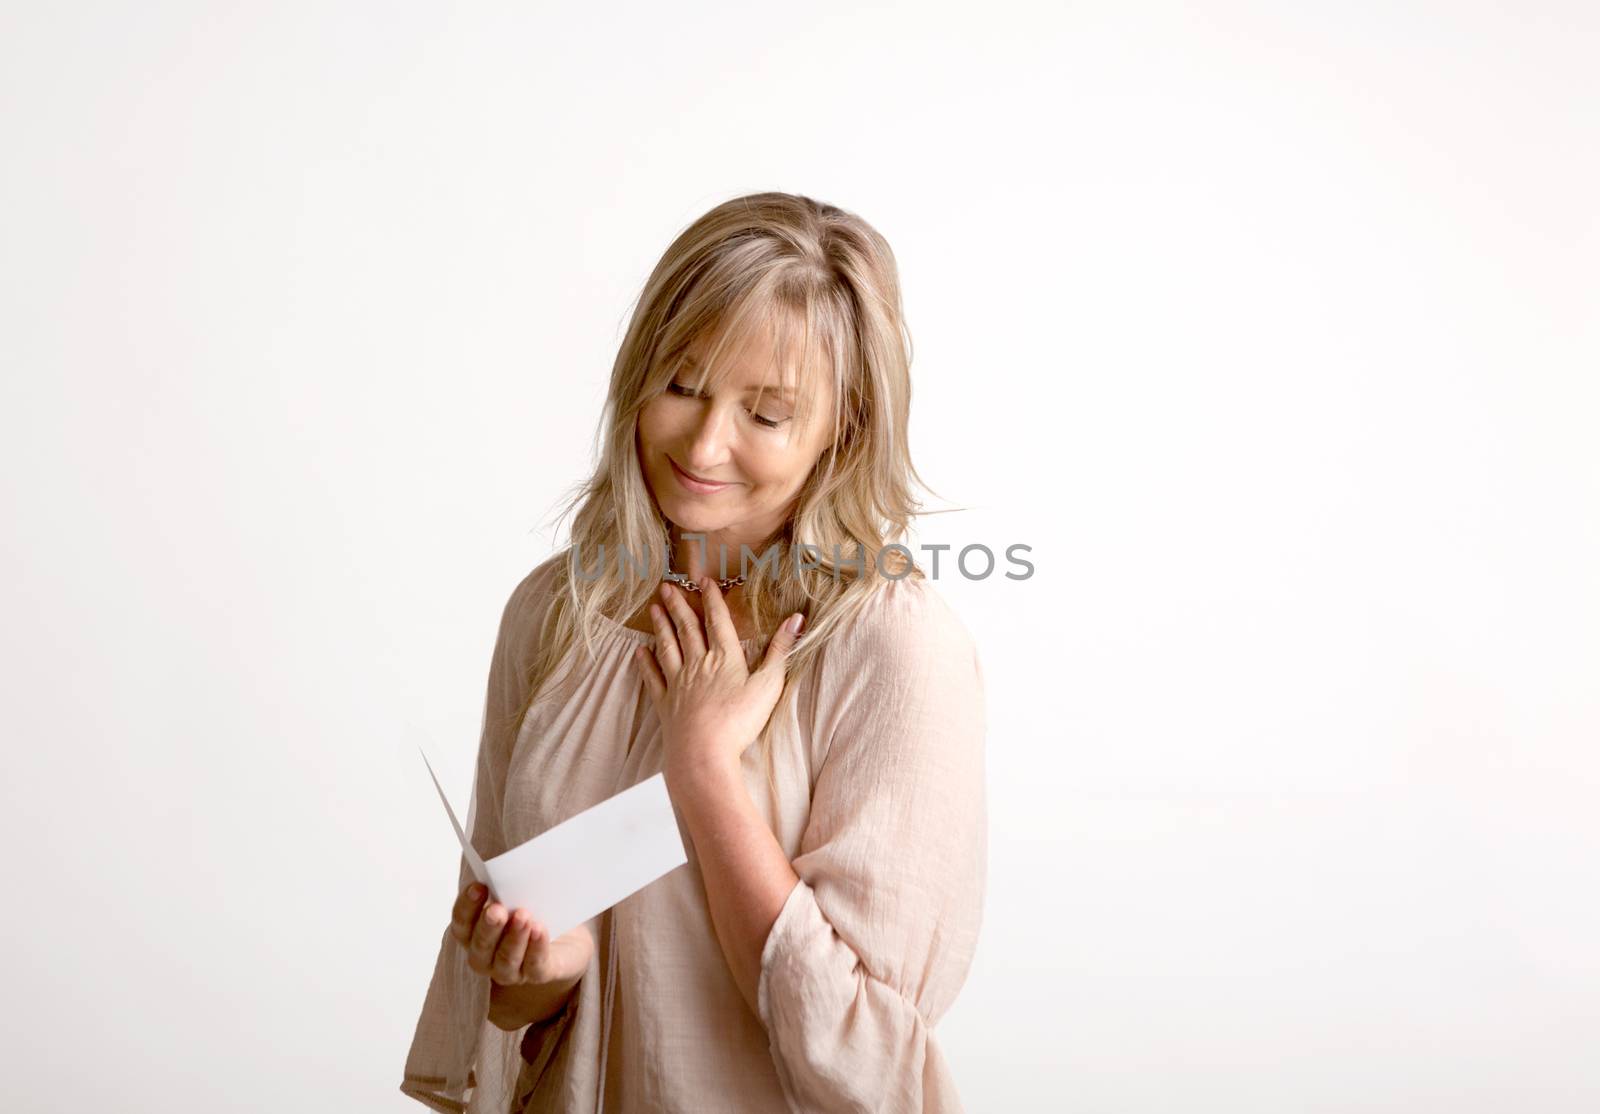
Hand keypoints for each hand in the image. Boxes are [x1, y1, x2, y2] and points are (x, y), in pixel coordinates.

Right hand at [449, 881, 593, 1028]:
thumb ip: (511, 886)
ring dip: (513, 937)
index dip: (467, 905)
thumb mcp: (521, 894)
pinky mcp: (537, 974)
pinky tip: (539, 930)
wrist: (567, 938)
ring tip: (523, 916)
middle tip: (497, 909)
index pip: (462, 922)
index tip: (479, 886)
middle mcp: (486, 956)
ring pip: (506, 959)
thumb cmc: (534, 910)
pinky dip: (536, 947)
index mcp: (474, 933)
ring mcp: (510, 970)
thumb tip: (511, 865)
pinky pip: (534, 966)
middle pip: (480, 944)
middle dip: (488, 926)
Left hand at [635, 577, 804, 782]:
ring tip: (654, 609)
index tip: (703, 580)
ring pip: (668, 647)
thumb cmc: (739, 721)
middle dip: (678, 606)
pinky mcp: (666, 704)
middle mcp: (698, 665)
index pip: (717, 621)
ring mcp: (678, 684)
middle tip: (666, 587)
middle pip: (687, 629)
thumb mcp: (769, 684)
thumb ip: (781, 651)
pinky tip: (641, 652)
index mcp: (725, 658)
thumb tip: (797, 619)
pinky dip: (646, 663)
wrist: (704, 752)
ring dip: (661, 627)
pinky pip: (654, 678)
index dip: (711, 599)